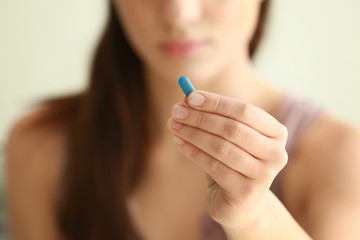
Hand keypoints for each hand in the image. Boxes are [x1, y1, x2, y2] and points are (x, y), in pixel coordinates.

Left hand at [167, 90, 287, 229]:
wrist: (240, 203)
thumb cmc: (233, 163)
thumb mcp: (226, 137)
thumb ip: (211, 116)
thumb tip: (186, 96)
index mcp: (276, 132)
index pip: (245, 110)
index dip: (216, 102)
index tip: (190, 97)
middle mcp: (276, 153)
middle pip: (233, 128)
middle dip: (200, 117)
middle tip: (176, 111)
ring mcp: (264, 175)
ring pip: (221, 147)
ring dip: (193, 133)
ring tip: (173, 124)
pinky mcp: (246, 192)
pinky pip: (214, 166)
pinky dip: (193, 152)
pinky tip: (178, 142)